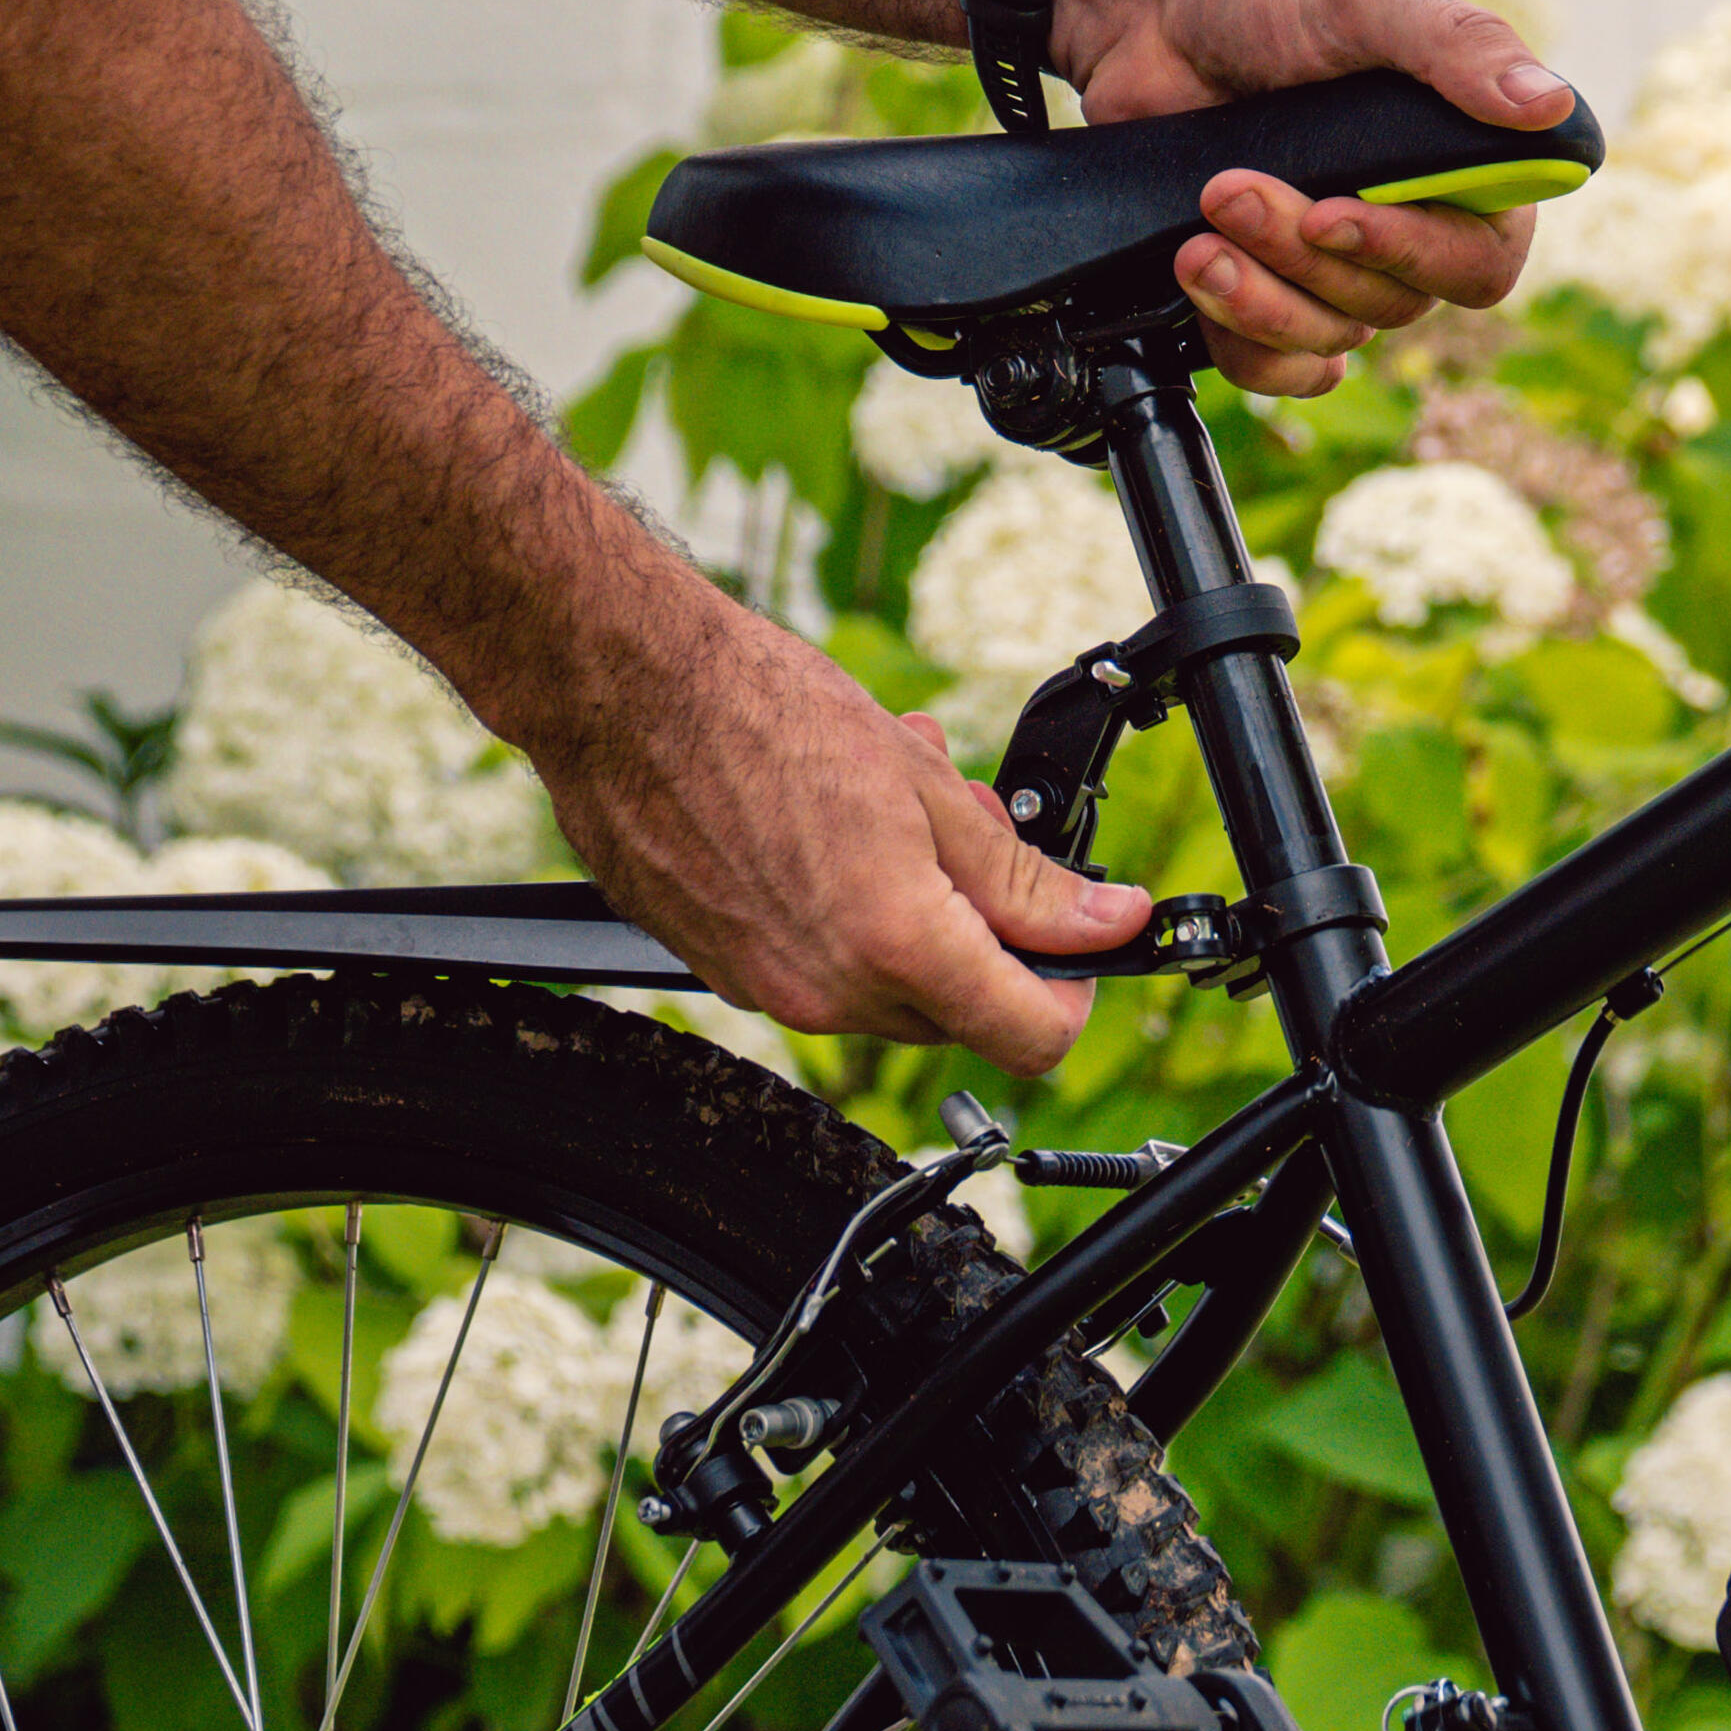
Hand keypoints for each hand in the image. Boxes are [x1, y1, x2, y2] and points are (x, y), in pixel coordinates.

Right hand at [540, 571, 1141, 1076]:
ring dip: (914, 919)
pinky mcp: (720, 972)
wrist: (623, 694)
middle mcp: (828, 993)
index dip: (1075, 992)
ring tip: (893, 813)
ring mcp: (765, 991)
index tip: (1081, 942)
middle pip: (959, 1014)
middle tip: (970, 834)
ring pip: (887, 992)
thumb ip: (1024, 878)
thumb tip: (1106, 923)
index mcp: (895, 946)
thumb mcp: (927, 785)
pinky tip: (831, 833)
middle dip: (987, 935)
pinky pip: (818, 972)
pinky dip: (844, 919)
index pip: (1029, 1036)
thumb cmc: (761, 715)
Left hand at [1053, 0, 1579, 399]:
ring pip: (1330, 337)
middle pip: (1392, 303)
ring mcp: (1332, 265)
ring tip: (1197, 240)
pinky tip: (1202, 282)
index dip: (1414, 254)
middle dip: (1302, 256)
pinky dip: (1245, 344)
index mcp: (1458, 164)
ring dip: (1259, 299)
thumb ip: (1460, 48)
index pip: (1481, 260)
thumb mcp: (1367, 0)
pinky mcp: (1265, 289)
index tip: (1333, 215)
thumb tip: (1547, 107)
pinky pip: (1280, 366)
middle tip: (1230, 188)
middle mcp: (1407, 224)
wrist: (1148, 7)